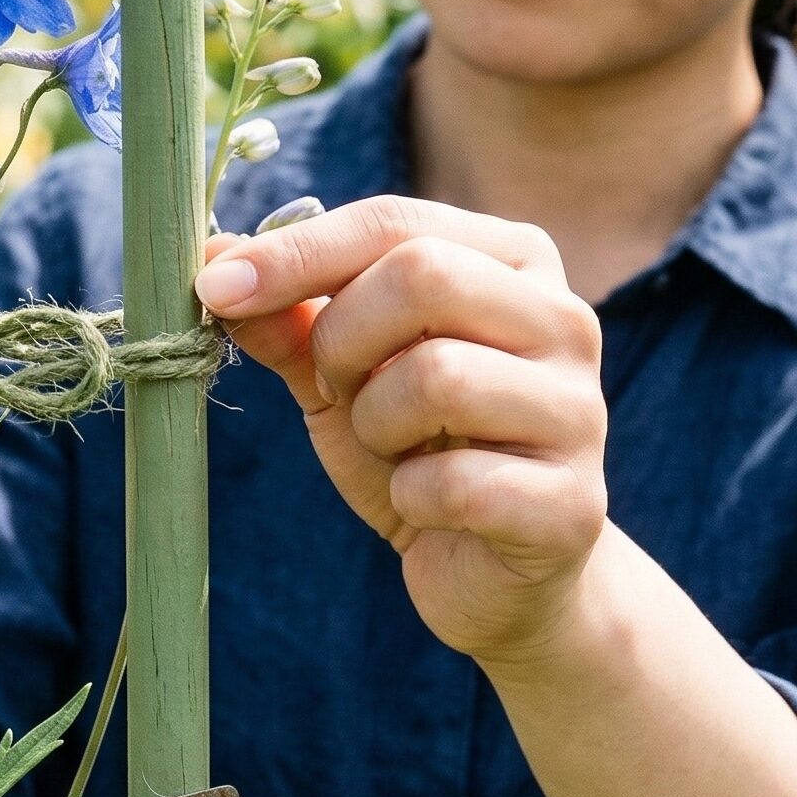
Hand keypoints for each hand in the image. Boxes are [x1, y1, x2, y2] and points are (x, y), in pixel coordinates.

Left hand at [196, 196, 608, 671]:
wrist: (494, 574)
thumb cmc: (418, 450)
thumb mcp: (341, 375)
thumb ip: (289, 318)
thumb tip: (215, 255)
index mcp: (514, 262)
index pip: (395, 221)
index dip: (296, 252)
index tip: (216, 285)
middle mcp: (564, 320)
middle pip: (423, 276)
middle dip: (343, 340)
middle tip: (337, 389)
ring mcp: (580, 410)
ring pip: (438, 377)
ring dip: (376, 425)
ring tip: (395, 450)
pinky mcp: (574, 504)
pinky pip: (453, 484)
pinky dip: (412, 499)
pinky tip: (429, 508)